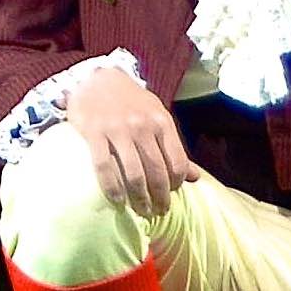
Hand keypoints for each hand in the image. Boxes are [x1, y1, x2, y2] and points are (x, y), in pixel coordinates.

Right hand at [67, 62, 194, 211]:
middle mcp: (142, 126)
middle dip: (160, 198)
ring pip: (134, 174)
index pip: (177, 162)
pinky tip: (117, 201)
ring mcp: (118, 130)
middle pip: (157, 173)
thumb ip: (174, 147)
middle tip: (158, 212)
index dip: (177, 184)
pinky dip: (112, 188)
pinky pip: (105, 167)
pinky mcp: (94, 132)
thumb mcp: (157, 117)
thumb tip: (196, 178)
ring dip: (139, 199)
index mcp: (161, 122)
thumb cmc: (131, 102)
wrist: (97, 78)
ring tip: (141, 211)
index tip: (171, 194)